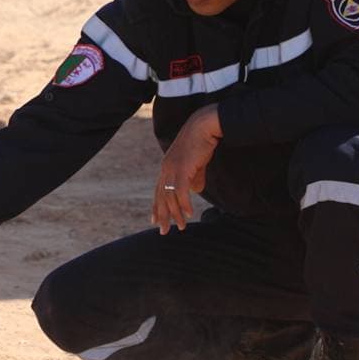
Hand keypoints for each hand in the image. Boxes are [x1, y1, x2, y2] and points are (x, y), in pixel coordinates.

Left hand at [153, 107, 220, 233]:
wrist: (204, 127)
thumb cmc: (201, 143)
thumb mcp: (197, 164)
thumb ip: (195, 178)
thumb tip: (196, 191)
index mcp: (166, 167)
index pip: (158, 191)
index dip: (156, 206)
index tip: (154, 220)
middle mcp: (165, 169)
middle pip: (160, 197)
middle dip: (162, 216)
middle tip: (163, 231)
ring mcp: (172, 168)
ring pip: (170, 197)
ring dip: (175, 214)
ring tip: (181, 227)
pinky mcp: (182, 168)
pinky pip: (180, 191)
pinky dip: (184, 204)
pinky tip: (188, 214)